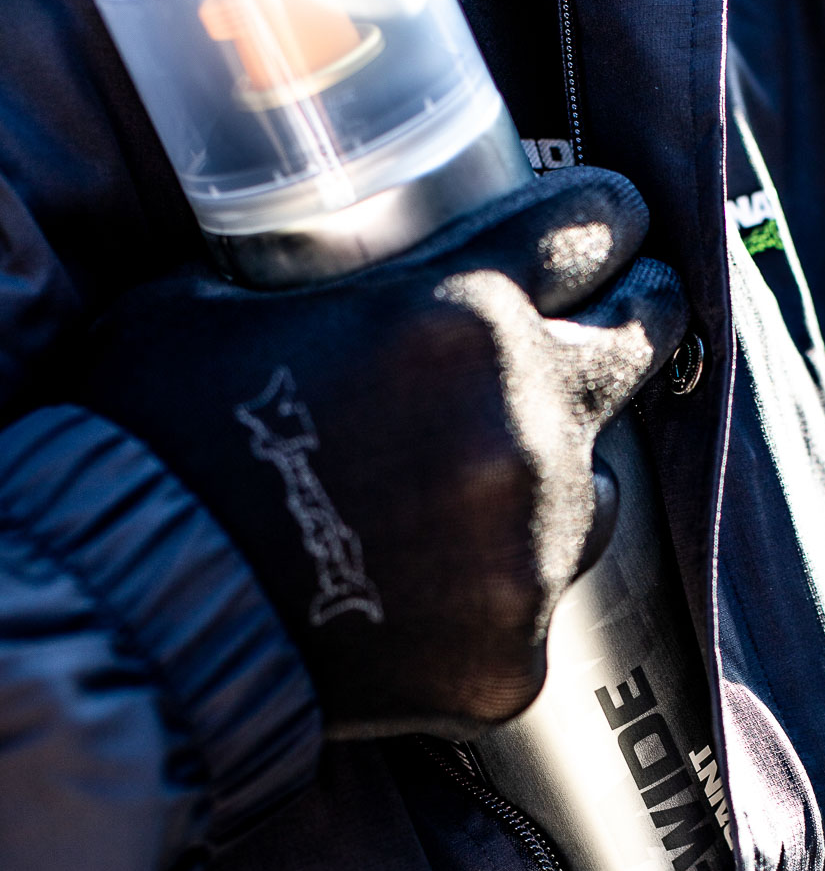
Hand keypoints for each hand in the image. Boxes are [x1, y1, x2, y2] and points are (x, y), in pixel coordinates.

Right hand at [83, 167, 687, 734]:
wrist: (141, 614)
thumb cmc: (156, 446)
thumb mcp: (217, 306)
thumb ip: (318, 286)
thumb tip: (341, 281)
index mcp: (457, 314)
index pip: (586, 233)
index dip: (611, 220)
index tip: (624, 226)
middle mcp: (522, 425)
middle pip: (635, 345)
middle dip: (637, 319)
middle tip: (629, 317)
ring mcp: (530, 547)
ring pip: (596, 490)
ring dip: (557, 479)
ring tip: (478, 493)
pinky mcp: (518, 650)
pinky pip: (538, 602)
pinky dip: (499, 590)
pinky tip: (432, 589)